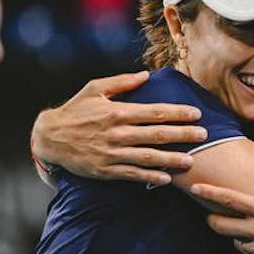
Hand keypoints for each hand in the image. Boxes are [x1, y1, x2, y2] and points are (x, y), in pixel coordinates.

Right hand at [31, 71, 206, 184]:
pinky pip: (133, 175)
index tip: (196, 113)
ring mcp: (112, 153)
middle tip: (204, 135)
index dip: (178, 113)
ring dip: (172, 159)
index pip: (155, 112)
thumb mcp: (94, 89)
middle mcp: (118, 133)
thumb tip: (146, 75)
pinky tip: (167, 178)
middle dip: (183, 135)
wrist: (50, 137)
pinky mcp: (106, 170)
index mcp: (118, 112)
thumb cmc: (75, 110)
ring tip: (191, 161)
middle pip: (157, 135)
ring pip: (149, 157)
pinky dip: (151, 177)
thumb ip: (122, 82)